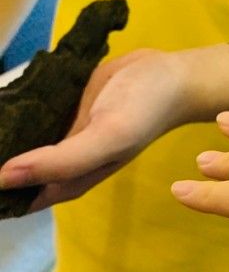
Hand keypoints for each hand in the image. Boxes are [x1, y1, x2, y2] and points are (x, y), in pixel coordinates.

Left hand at [0, 48, 188, 208]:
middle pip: (7, 171)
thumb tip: (2, 178)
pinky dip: (7, 111)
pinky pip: (22, 114)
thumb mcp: (107, 138)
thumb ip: (60, 161)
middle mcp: (58, 163)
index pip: (15, 198)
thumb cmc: (143, 110)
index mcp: (67, 181)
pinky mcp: (57, 109)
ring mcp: (56, 135)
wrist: (169, 73)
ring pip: (11, 142)